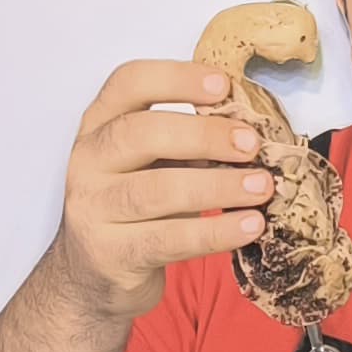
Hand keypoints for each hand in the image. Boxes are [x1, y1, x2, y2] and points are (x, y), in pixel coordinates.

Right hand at [48, 61, 279, 320]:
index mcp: (100, 123)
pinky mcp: (110, 254)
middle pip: (140, 134)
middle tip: (252, 145)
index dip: (176, 78)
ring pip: (156, 191)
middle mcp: (88, 160)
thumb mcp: (154, 163)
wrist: (95, 273)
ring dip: (218, 186)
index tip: (223, 85)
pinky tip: (249, 226)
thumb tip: (252, 132)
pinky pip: (167, 240)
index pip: (128, 83)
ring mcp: (92, 209)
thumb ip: (189, 142)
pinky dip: (214, 232)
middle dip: (203, 135)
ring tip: (262, 187)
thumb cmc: (137, 206)